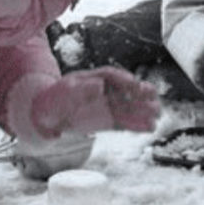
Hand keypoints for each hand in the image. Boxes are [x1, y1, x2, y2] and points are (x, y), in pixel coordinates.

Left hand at [32, 67, 159, 138]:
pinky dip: (136, 126)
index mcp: (92, 78)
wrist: (44, 116)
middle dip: (140, 94)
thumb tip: (99, 85)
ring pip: (128, 107)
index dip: (123, 79)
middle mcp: (103, 91)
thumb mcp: (63, 93)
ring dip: (143, 111)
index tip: (134, 84)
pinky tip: (149, 128)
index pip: (111, 76)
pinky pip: (124, 123)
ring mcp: (106, 106)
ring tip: (158, 114)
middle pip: (125, 91)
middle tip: (155, 96)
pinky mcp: (107, 121)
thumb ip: (81, 89)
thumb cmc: (53, 99)